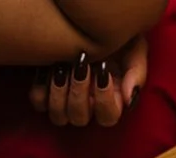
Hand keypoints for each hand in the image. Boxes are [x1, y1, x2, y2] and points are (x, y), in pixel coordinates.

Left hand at [30, 35, 148, 127]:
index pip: (108, 118)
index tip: (103, 73)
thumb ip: (136, 74)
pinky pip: (39, 102)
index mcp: (111, 101)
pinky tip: (48, 68)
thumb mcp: (134, 49)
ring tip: (62, 67)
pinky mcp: (45, 93)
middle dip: (79, 92)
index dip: (104, 100)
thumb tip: (129, 99)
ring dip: (59, 93)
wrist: (91, 21)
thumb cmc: (117, 39)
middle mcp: (87, 107)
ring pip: (58, 116)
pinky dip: (41, 87)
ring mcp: (64, 103)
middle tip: (81, 64)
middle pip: (79, 118)